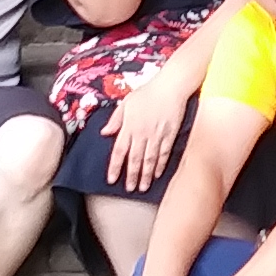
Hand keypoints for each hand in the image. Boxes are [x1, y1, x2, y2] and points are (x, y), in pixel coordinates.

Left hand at [104, 59, 194, 193]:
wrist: (171, 86)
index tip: (112, 179)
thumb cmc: (147, 92)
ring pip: (149, 160)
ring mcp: (157, 135)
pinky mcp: (170, 134)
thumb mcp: (126, 103)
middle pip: (134, 159)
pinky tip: (157, 174)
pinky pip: (164, 153)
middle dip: (131, 176)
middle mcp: (142, 133)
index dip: (115, 167)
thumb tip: (105, 133)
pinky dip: (160, 165)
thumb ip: (115, 119)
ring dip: (145, 175)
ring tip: (143, 188)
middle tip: (129, 189)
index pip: (119, 151)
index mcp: (129, 126)